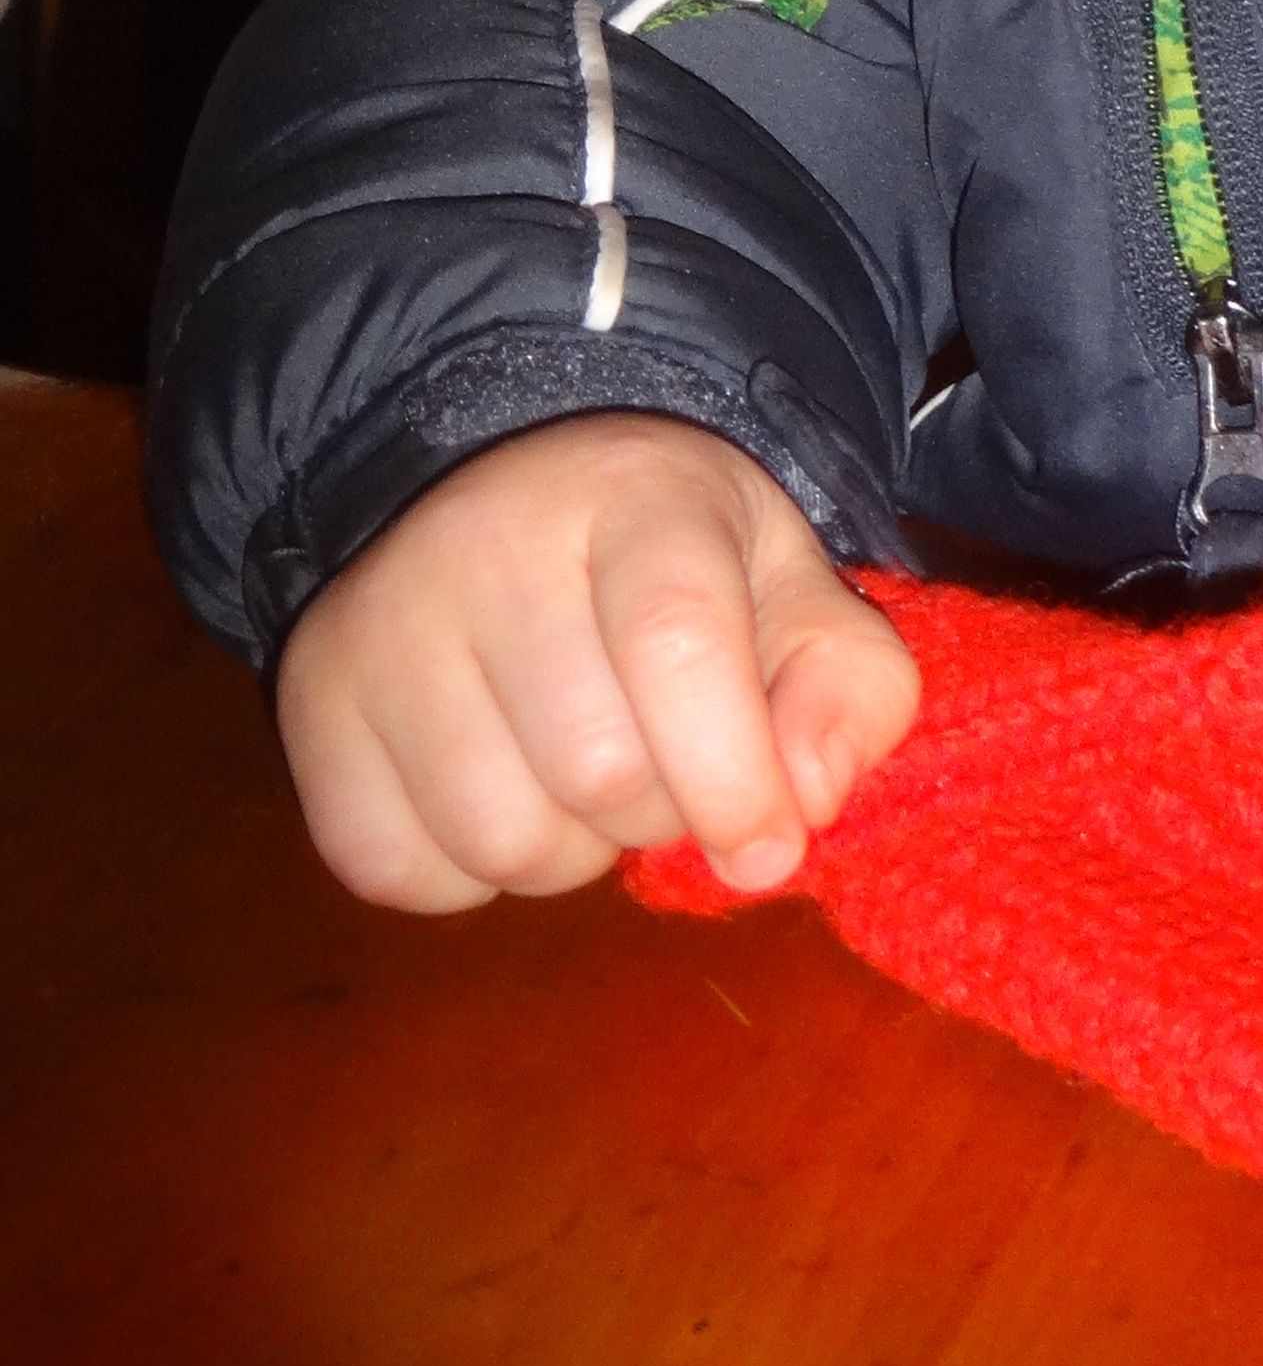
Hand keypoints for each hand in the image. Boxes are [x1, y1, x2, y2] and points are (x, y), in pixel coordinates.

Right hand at [276, 412, 919, 916]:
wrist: (508, 500)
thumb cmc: (677, 566)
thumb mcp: (792, 591)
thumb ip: (847, 687)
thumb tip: (805, 802)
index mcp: (634, 492)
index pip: (674, 641)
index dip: (733, 775)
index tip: (768, 849)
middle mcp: (486, 540)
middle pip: (595, 765)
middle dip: (661, 810)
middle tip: (667, 766)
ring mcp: (380, 620)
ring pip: (498, 838)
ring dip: (569, 851)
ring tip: (581, 774)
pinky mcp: (311, 702)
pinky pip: (398, 871)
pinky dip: (466, 873)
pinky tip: (499, 787)